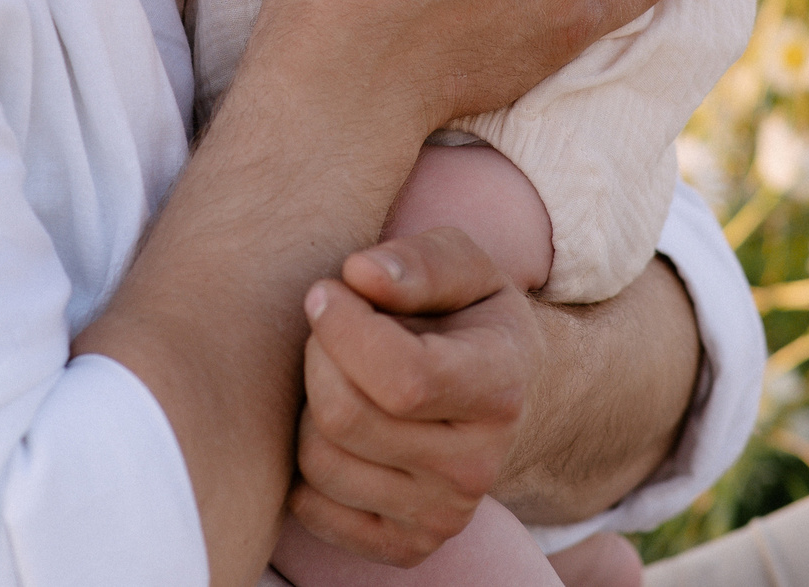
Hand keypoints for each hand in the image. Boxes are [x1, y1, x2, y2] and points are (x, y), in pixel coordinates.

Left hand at [286, 228, 541, 566]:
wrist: (504, 398)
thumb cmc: (469, 318)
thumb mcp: (465, 268)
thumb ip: (420, 261)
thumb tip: (359, 274)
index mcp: (500, 389)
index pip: (403, 376)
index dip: (343, 327)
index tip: (328, 291)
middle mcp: (478, 466)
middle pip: (345, 416)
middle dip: (318, 356)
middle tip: (330, 328)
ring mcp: (444, 516)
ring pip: (320, 461)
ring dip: (307, 406)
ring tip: (340, 375)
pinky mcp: (407, 547)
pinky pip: (311, 507)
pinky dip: (305, 463)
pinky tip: (340, 428)